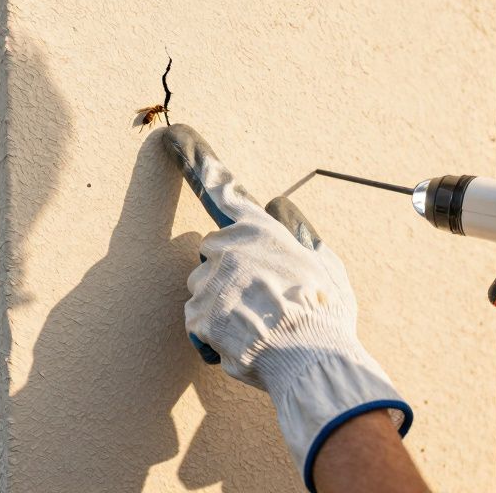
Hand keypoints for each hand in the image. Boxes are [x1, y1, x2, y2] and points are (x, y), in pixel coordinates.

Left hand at [162, 124, 410, 491]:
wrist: (314, 359)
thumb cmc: (325, 313)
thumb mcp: (325, 262)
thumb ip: (299, 231)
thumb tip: (280, 205)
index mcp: (260, 229)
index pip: (224, 191)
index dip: (195, 160)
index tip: (170, 136)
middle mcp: (230, 247)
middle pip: (212, 254)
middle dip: (227, 273)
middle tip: (261, 300)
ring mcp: (212, 280)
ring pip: (202, 289)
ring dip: (220, 306)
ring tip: (257, 327)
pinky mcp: (199, 313)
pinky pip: (198, 320)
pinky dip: (213, 334)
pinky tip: (242, 342)